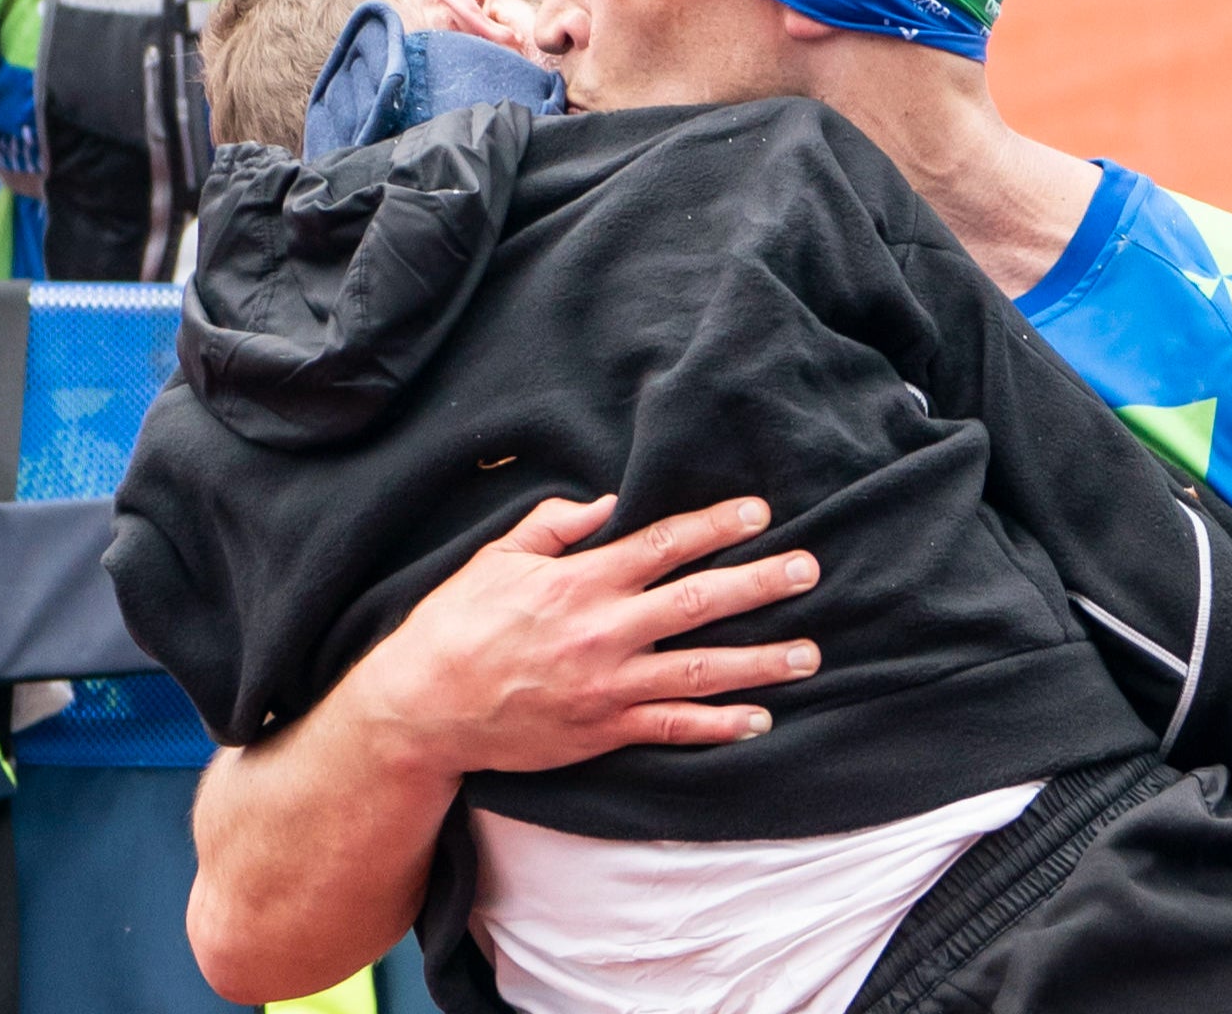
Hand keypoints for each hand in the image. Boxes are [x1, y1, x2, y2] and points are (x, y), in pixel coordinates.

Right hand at [341, 494, 819, 781]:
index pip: (664, 544)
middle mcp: (604, 631)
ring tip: (810, 653)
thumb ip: (554, 525)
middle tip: (809, 569)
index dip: (716, 526)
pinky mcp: (604, 730)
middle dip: (761, 584)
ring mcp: (609, 685)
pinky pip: (674, 728)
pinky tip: (760, 718)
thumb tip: (606, 502)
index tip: (759, 514)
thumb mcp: (496, 558)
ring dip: (761, 661)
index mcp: (581, 582)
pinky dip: (720, 726)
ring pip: (702, 670)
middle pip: (700, 601)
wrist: (421, 709)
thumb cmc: (455, 626)